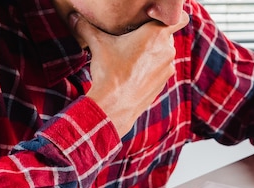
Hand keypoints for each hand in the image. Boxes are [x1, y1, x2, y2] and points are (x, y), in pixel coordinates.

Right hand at [68, 11, 189, 135]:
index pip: (179, 18)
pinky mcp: (164, 82)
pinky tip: (134, 69)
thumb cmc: (110, 72)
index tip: (158, 17)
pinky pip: (161, 68)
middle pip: (166, 34)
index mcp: (157, 35)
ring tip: (133, 53)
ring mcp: (168, 68)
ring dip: (153, 51)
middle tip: (135, 34)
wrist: (115, 105)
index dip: (172, 15)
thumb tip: (73, 17)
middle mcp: (168, 50)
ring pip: (163, 52)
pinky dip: (152, 66)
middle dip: (154, 34)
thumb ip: (86, 27)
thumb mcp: (98, 44)